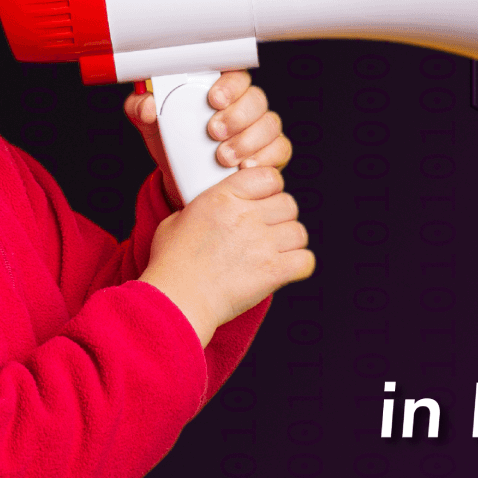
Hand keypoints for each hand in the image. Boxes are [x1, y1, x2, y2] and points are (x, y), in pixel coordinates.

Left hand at [123, 69, 292, 208]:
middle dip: (237, 116)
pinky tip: (245, 166)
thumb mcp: (151, 124)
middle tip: (214, 132)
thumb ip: (141, 108)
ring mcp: (260, 128)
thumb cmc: (172, 142)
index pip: (234, 74)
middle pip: (256, 99)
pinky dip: (264, 158)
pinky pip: (279, 149)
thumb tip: (149, 106)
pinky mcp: (271, 151)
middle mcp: (245, 105)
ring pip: (269, 124)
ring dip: (247, 141)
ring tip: (223, 157)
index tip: (213, 99)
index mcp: (220, 89)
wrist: (183, 178)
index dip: (229, 84)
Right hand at [137, 163, 311, 347]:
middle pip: (288, 203)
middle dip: (280, 217)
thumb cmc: (172, 264)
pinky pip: (305, 260)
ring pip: (299, 232)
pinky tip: (284, 270)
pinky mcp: (273, 271)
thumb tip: (215, 206)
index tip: (263, 200)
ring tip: (273, 252)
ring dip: (289, 242)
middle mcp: (246, 216)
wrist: (176, 301)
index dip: (270, 188)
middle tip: (266, 231)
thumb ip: (203, 206)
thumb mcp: (177, 220)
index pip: (269, 176)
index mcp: (222, 197)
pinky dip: (299, 266)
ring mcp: (262, 243)